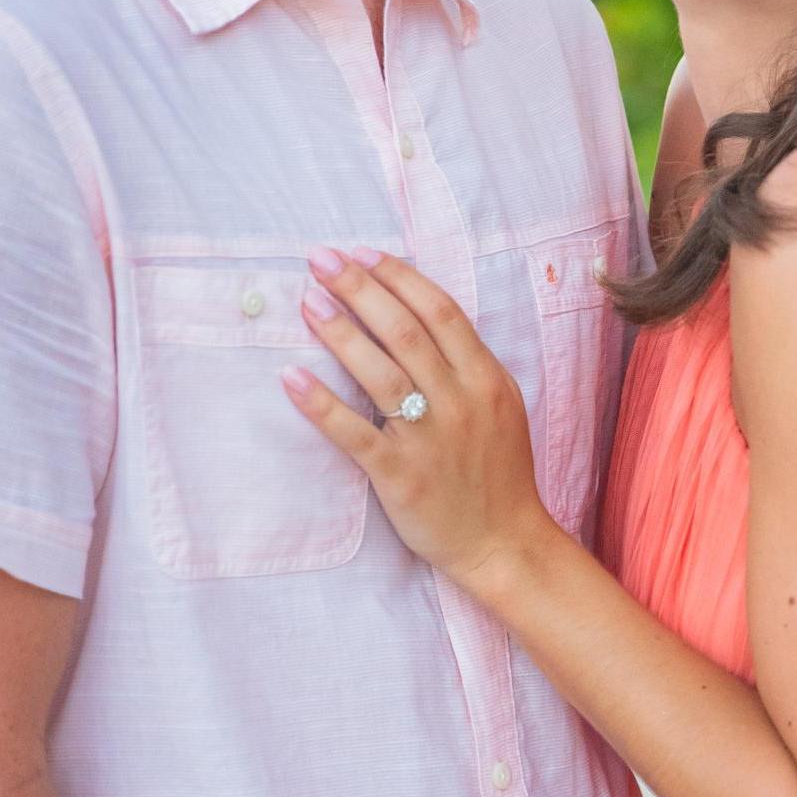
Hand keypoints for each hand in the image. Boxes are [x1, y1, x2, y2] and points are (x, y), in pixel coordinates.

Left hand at [283, 247, 556, 591]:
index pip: (441, 311)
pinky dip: (321, 404)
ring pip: (380, 372)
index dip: (399, 277)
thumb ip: (465, 364)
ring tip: (308, 301)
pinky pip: (354, 434)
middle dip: (360, 289)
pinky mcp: (401, 477)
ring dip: (340, 332)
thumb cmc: (498, 473)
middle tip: (322, 260)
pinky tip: (291, 378)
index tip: (362, 253)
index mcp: (486, 379)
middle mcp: (460, 401)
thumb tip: (418, 315)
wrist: (504, 543)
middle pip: (406, 330)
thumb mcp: (500, 406)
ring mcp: (430, 439)